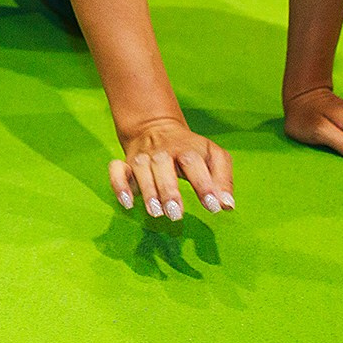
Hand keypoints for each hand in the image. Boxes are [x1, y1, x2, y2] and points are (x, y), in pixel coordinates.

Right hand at [110, 117, 234, 218]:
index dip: (204, 184)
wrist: (155, 127)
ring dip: (148, 191)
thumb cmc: (190, 150)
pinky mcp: (126, 164)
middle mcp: (163, 152)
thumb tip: (226, 206)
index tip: (212, 206)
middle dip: (170, 191)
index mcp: (187, 149)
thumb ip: (223, 180)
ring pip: (141, 169)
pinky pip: (116, 170)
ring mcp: (143, 157)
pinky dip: (119, 185)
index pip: (194, 163)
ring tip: (156, 213)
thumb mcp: (213, 156)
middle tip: (176, 214)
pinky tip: (127, 202)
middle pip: (164, 166)